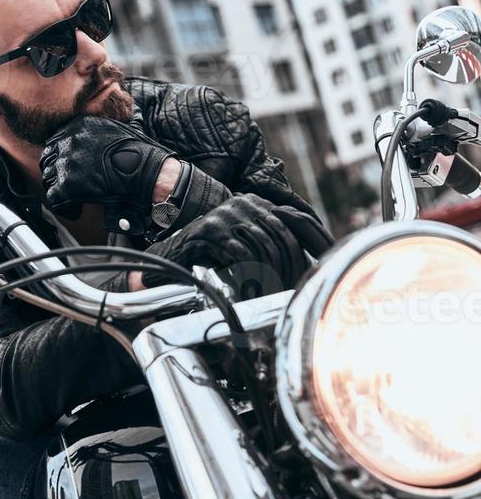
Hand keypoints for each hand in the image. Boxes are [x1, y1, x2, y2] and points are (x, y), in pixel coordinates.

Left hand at [40, 116, 178, 234]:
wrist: (143, 171)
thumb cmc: (137, 153)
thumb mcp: (113, 129)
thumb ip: (95, 130)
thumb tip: (89, 133)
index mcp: (77, 126)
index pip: (54, 141)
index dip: (60, 158)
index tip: (69, 168)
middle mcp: (68, 141)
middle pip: (47, 159)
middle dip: (56, 173)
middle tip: (69, 184)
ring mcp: (66, 163)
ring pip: (48, 178)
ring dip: (59, 189)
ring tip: (74, 198)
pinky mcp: (68, 184)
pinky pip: (54, 199)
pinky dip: (65, 207)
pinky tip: (76, 210)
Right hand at [138, 193, 332, 292]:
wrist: (171, 254)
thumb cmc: (211, 256)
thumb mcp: (243, 245)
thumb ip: (268, 245)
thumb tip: (305, 266)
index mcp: (257, 203)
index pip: (296, 220)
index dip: (316, 242)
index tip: (328, 264)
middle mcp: (245, 204)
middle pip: (282, 236)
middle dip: (291, 267)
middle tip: (293, 291)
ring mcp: (226, 214)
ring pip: (263, 246)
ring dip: (270, 275)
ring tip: (272, 295)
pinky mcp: (211, 230)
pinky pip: (241, 254)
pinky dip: (250, 274)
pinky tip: (251, 289)